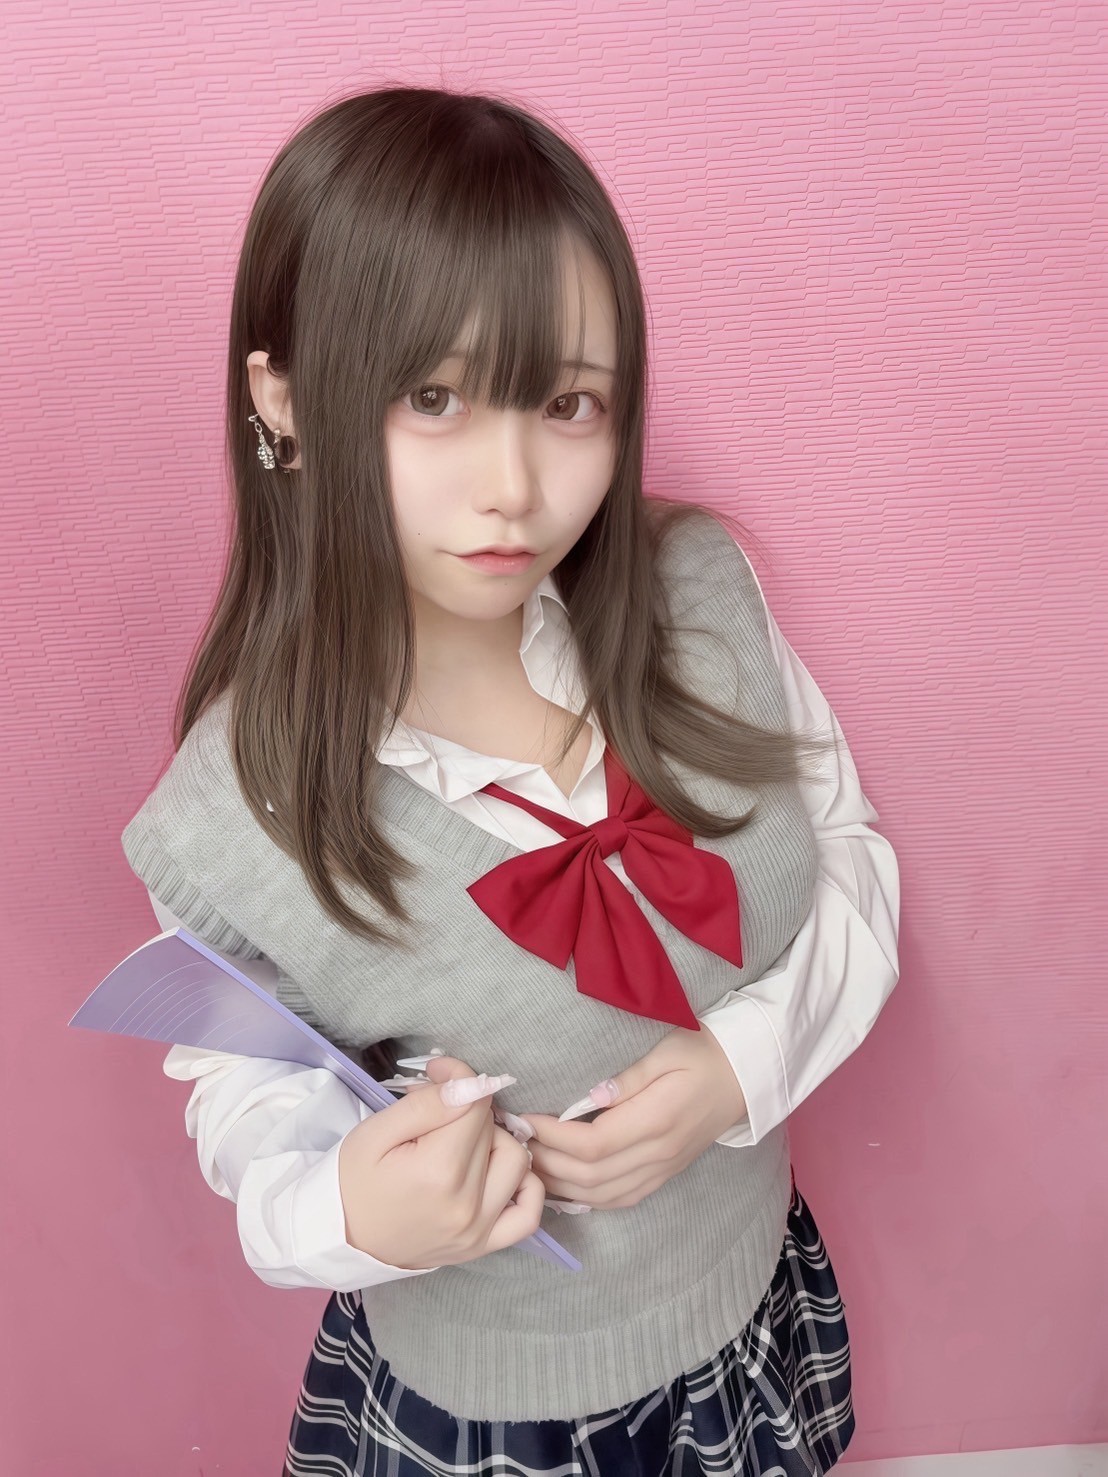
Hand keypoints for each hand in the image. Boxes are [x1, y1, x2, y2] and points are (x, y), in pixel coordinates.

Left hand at [521, 1026, 747, 1209]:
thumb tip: (591, 1096)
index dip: (553, 1136)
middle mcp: (658, 1154)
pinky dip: (584, 1198)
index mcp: (658, 1121)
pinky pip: (618, 1199)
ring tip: (527, 1163)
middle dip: (546, 1161)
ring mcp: (661, 1170)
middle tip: (515, 1140)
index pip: (593, 1143)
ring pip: (601, 1195)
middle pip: (590, 1176)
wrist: (743, 1077)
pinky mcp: (662, 1176)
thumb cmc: (703, 1053)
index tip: (525, 1118)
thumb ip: (629, 1077)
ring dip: (559, 1185)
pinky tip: (560, 1185)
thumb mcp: (668, 1050)